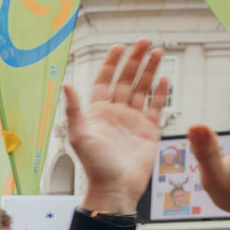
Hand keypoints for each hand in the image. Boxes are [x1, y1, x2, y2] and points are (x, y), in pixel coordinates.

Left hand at [63, 38, 168, 214]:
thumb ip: (74, 109)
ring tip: (159, 51)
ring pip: (142, 89)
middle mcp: (115, 113)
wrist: (116, 188)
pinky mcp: (148, 131)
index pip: (104, 81)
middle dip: (135, 60)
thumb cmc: (95, 165)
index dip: (111, 63)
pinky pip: (155, 107)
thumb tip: (65, 84)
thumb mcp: (79, 135)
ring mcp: (133, 121)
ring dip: (150, 70)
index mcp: (98, 112)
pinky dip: (160, 92)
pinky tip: (164, 77)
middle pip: (126, 80)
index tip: (119, 47)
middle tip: (145, 41)